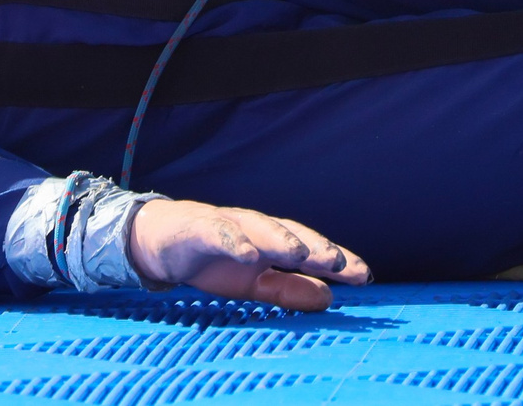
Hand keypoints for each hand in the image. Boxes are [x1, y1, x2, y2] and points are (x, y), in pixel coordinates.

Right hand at [128, 199, 369, 308]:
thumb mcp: (254, 284)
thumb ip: (289, 290)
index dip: (336, 262)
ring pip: (259, 227)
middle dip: (316, 246)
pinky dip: (235, 241)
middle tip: (340, 263)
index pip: (311, 250)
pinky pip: (218, 232)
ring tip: (302, 252)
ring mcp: (227, 224)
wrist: (158, 241)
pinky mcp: (198, 227)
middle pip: (291, 233)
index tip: (364, 276)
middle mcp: (255, 229)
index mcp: (272, 244)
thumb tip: (330, 298)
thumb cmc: (211, 260)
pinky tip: (249, 253)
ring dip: (281, 238)